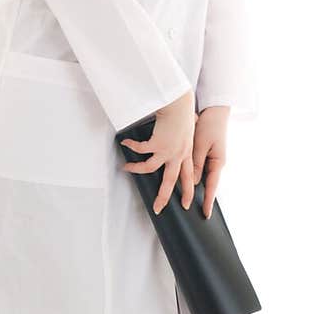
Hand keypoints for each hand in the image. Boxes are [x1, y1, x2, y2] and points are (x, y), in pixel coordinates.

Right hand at [119, 89, 195, 214]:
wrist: (180, 104)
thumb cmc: (184, 112)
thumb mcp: (188, 129)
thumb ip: (185, 136)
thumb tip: (184, 133)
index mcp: (186, 153)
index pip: (188, 178)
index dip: (186, 191)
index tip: (184, 203)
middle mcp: (178, 155)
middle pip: (170, 182)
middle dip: (163, 197)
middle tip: (158, 209)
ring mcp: (167, 150)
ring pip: (150, 168)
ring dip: (136, 168)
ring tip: (126, 168)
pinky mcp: (157, 143)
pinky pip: (140, 149)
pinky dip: (132, 146)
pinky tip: (125, 142)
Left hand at [191, 106, 229, 218]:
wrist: (214, 111)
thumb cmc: (210, 125)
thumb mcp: (201, 145)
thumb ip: (197, 163)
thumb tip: (194, 182)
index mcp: (218, 163)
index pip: (212, 186)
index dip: (208, 201)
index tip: (205, 214)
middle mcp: (215, 164)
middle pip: (206, 185)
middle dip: (199, 198)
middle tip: (194, 211)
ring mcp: (211, 159)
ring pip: (200, 177)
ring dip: (192, 185)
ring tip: (184, 197)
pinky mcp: (205, 154)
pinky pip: (198, 168)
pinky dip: (191, 173)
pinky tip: (183, 178)